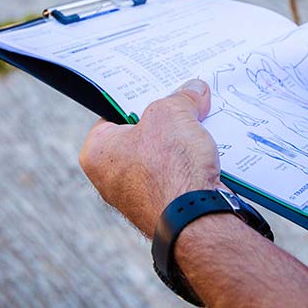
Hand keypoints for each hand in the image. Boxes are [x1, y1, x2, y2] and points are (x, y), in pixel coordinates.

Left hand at [79, 79, 221, 235]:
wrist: (195, 217)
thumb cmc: (169, 167)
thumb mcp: (172, 112)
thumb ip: (181, 97)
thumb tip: (195, 90)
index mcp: (96, 153)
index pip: (116, 113)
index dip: (142, 99)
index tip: (162, 90)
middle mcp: (111, 178)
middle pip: (143, 135)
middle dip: (169, 121)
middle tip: (187, 105)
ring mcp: (138, 197)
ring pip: (164, 157)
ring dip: (185, 143)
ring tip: (203, 127)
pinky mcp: (164, 209)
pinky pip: (179, 177)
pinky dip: (193, 165)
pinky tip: (210, 153)